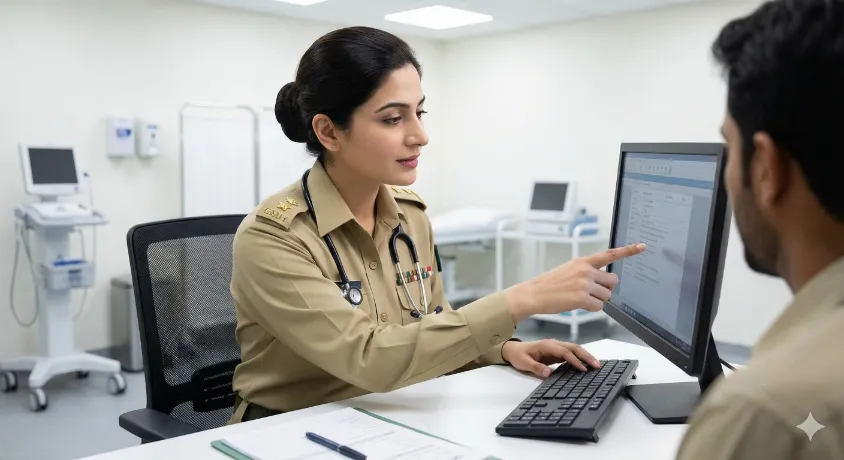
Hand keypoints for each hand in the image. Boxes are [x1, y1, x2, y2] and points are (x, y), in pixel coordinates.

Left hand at [502, 340, 599, 377]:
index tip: (583, 369)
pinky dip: (579, 357)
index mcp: (546, 346)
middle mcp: (553, 344)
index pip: (564, 352)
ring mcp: (555, 347)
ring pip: (574, 349)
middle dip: (586, 355)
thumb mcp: (524, 363)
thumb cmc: (518, 356)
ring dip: (585, 355)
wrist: (513, 350)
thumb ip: (536, 367)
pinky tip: (586, 364)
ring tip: (595, 365)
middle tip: (597, 365)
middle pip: (573, 347)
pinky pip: (570, 353)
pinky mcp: (556, 352)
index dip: (575, 360)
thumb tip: (548, 373)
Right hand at [504, 243, 645, 322]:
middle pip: (613, 281)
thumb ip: (587, 272)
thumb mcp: (569, 270)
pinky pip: (599, 307)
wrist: (534, 293)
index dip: (628, 251)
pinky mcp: (582, 298)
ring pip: (607, 296)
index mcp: (583, 262)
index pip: (610, 254)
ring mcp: (584, 284)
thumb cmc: (550, 284)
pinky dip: (590, 309)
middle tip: (592, 292)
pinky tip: (577, 305)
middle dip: (606, 289)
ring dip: (597, 300)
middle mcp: (586, 270)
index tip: (642, 246)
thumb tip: (605, 282)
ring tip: (580, 298)